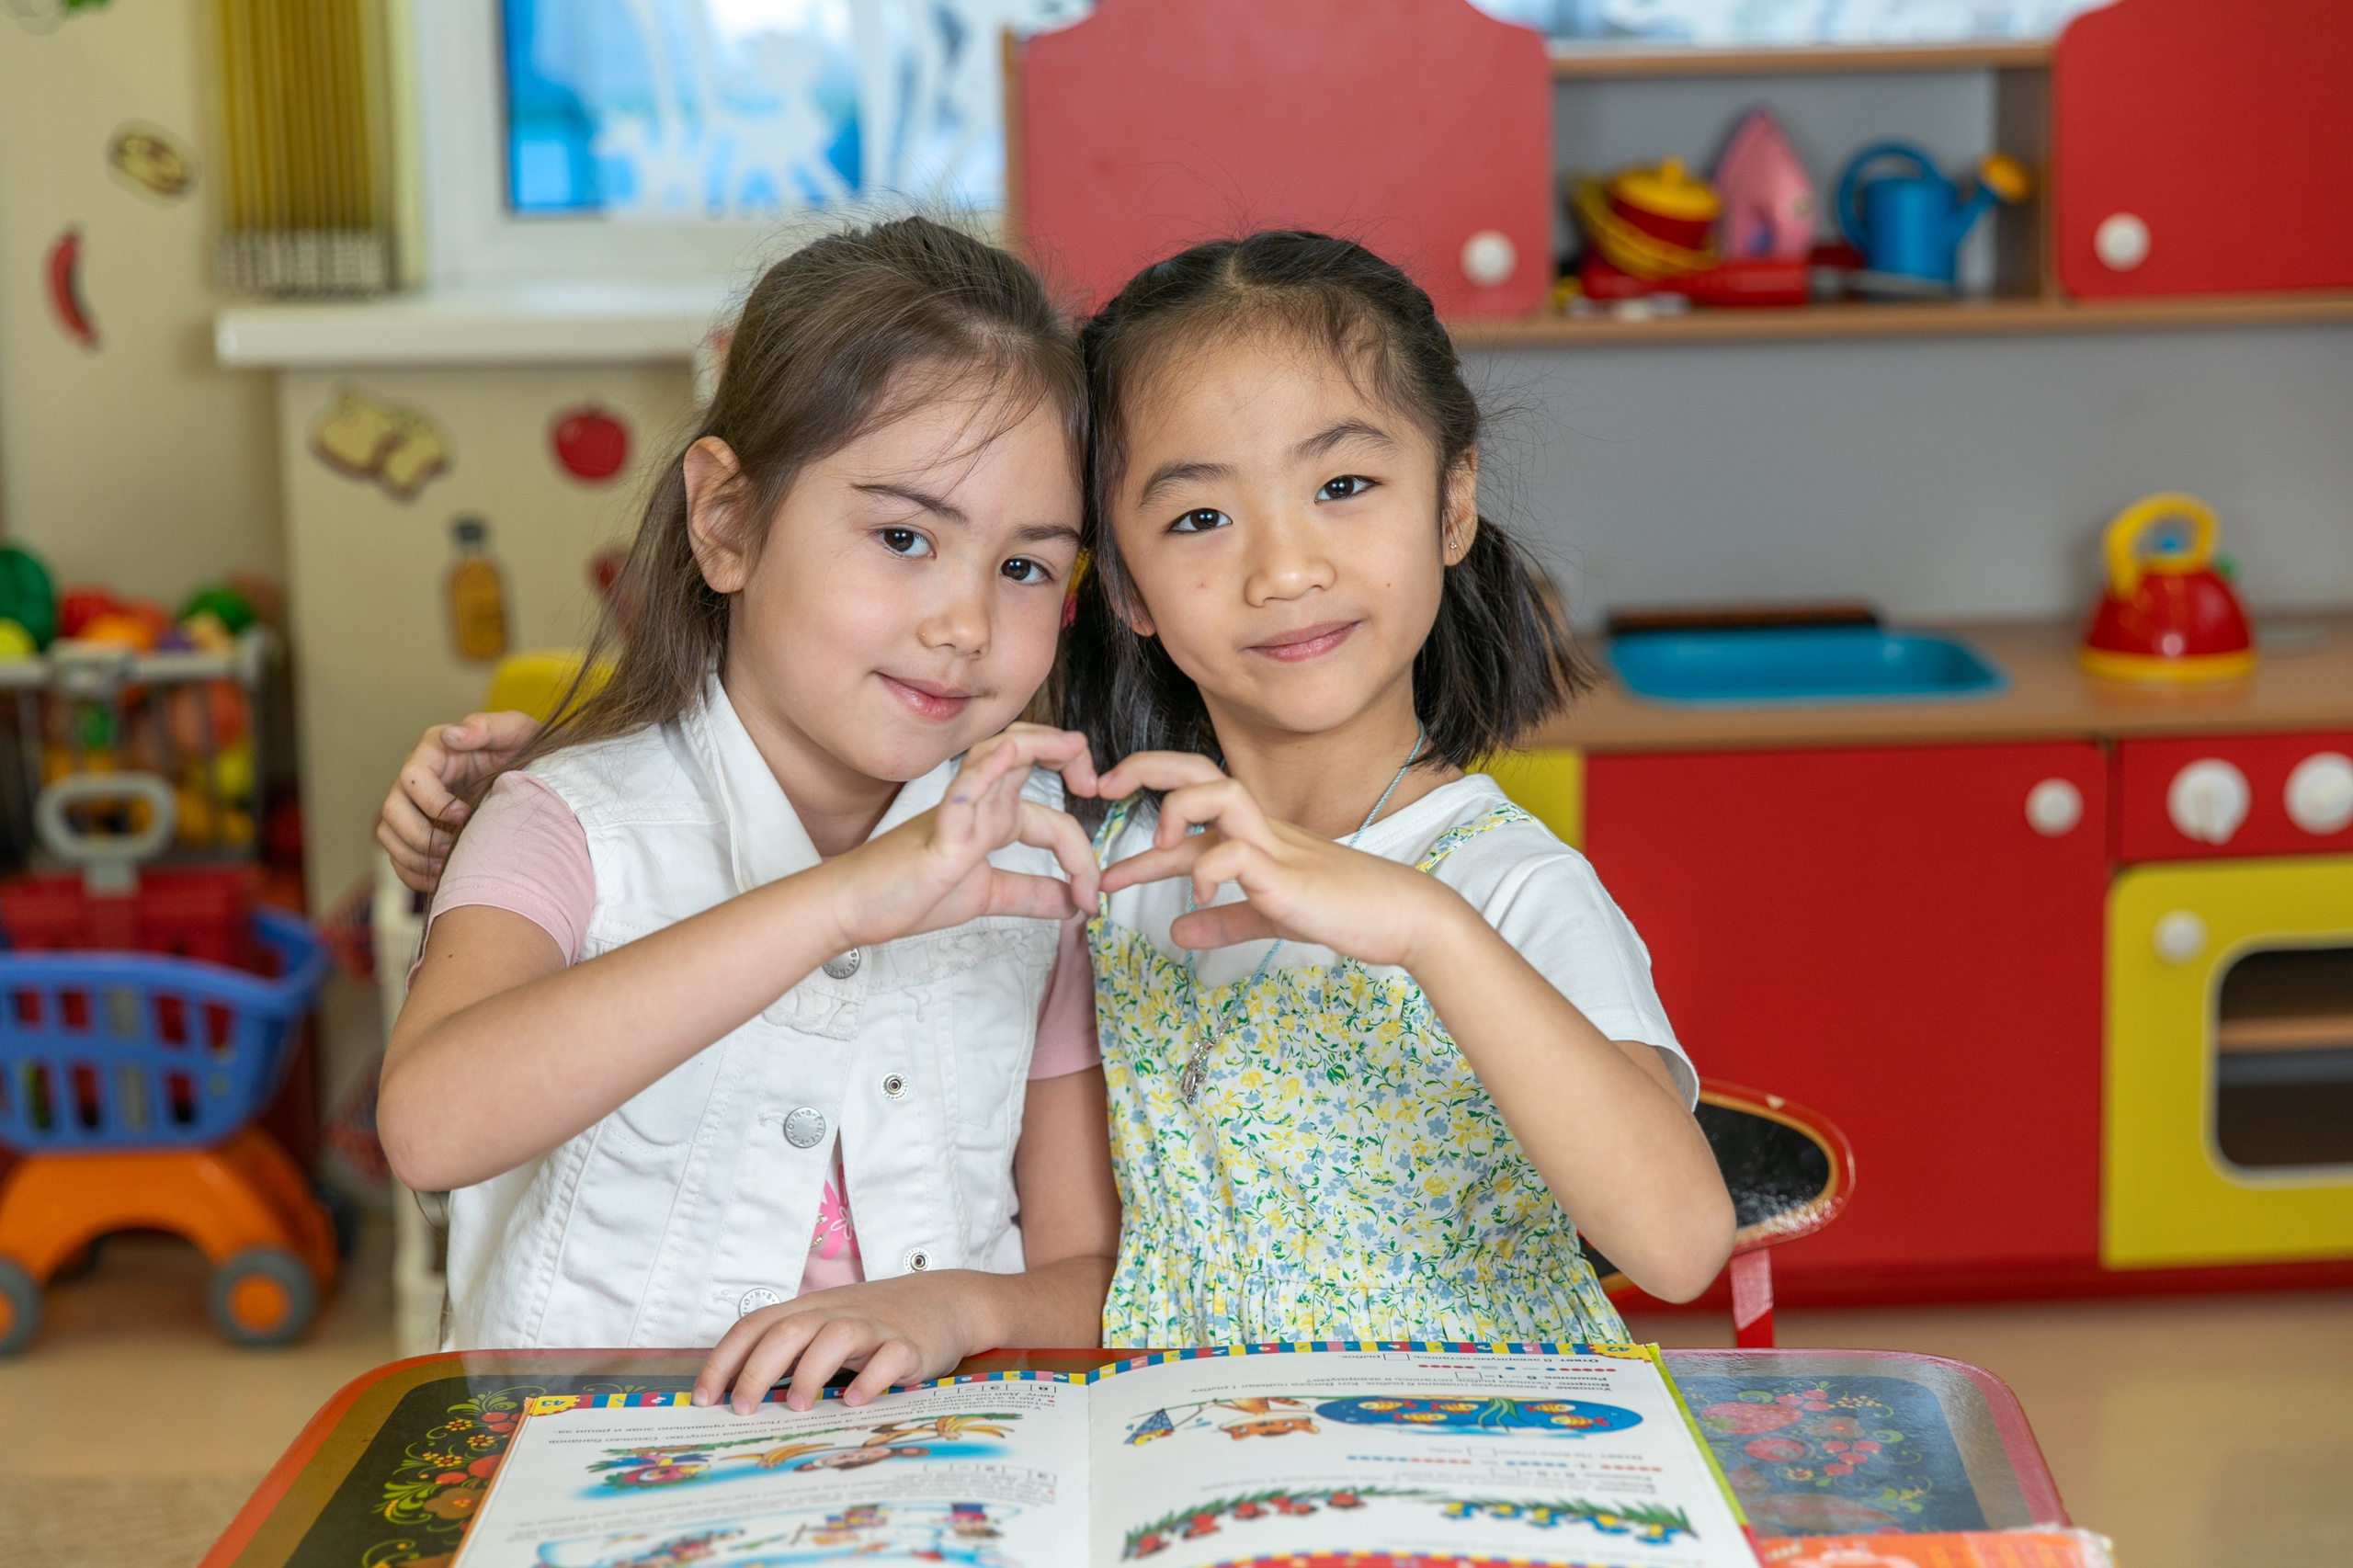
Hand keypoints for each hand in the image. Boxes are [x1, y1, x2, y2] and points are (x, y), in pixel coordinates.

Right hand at [375, 712, 540, 889]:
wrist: (536, 779)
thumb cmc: (525, 750)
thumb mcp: (515, 731)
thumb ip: (487, 727)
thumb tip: (453, 735)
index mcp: (435, 751)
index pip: (412, 777)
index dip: (435, 802)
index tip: (466, 817)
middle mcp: (415, 778)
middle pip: (392, 810)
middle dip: (422, 835)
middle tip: (455, 848)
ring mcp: (411, 806)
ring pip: (389, 836)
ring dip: (415, 858)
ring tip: (449, 867)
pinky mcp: (415, 830)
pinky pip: (398, 857)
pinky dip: (414, 873)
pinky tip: (443, 878)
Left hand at [694, 1273, 980, 1412]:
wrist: (948, 1301)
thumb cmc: (877, 1323)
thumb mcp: (830, 1327)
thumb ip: (793, 1351)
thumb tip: (741, 1395)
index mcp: (811, 1309)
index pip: (757, 1325)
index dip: (725, 1359)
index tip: (703, 1397)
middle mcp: (837, 1313)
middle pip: (788, 1329)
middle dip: (756, 1369)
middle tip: (740, 1409)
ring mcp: (875, 1326)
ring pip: (834, 1337)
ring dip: (809, 1372)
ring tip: (796, 1407)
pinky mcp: (910, 1344)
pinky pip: (889, 1357)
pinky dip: (870, 1378)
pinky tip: (856, 1401)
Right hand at [819, 725, 1101, 949]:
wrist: (853, 909)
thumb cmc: (908, 894)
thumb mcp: (984, 896)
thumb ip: (1028, 894)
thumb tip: (1071, 904)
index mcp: (992, 821)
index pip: (1052, 819)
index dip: (1082, 855)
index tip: (1092, 894)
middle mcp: (978, 807)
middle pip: (1027, 754)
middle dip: (1068, 753)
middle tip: (1097, 784)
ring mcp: (957, 815)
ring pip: (998, 757)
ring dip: (1039, 745)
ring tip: (1074, 750)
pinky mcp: (936, 834)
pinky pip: (962, 794)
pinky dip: (985, 772)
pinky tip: (1007, 756)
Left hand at [1094, 752, 1453, 967]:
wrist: (1403, 919)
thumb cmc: (1343, 910)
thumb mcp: (1269, 917)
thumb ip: (1224, 920)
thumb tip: (1176, 931)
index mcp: (1251, 834)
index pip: (1189, 800)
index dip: (1143, 803)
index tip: (1104, 817)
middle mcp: (1259, 828)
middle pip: (1199, 770)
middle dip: (1146, 769)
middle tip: (1102, 787)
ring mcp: (1276, 846)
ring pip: (1221, 793)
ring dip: (1178, 809)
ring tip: (1158, 845)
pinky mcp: (1289, 875)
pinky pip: (1239, 853)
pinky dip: (1210, 869)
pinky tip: (1199, 895)